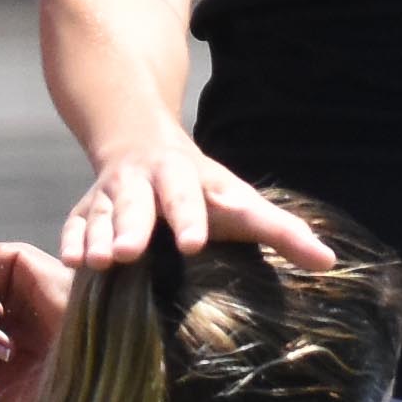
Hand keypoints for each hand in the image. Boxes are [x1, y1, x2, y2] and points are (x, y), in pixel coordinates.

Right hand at [59, 133, 332, 271]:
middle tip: (128, 254)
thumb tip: (329, 262)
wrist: (138, 138)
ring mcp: (112, 193)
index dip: (190, 218)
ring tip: (97, 263)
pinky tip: (71, 262)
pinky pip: (74, 222)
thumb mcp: (240, 201)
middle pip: (139, 202)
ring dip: (98, 235)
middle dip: (133, 225)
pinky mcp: (86, 208)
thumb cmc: (202, 187)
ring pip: (102, 212)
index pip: (191, 197)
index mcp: (186, 178)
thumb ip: (282, 232)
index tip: (193, 244)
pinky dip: (72, 240)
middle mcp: (145, 181)